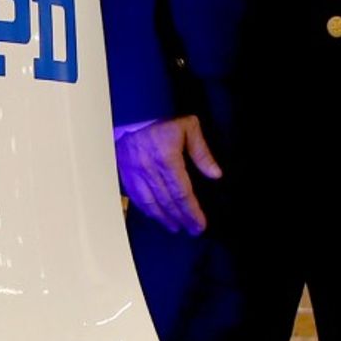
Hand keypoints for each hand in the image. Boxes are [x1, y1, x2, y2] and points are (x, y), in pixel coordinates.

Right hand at [116, 115, 223, 234]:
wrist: (132, 110)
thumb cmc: (161, 117)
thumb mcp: (189, 127)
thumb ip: (202, 152)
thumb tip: (216, 174)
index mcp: (167, 159)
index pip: (182, 193)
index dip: (192, 212)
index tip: (200, 224)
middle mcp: (149, 170)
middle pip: (167, 202)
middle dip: (181, 218)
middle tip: (191, 230)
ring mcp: (135, 172)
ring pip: (149, 203)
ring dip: (163, 218)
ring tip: (174, 227)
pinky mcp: (124, 171)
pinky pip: (135, 196)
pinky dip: (146, 209)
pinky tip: (154, 215)